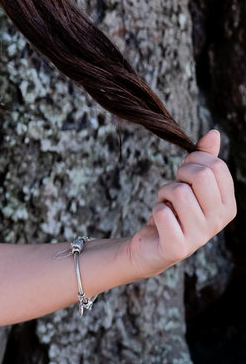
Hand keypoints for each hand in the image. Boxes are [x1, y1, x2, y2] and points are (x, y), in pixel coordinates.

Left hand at [124, 130, 235, 278]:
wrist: (152, 244)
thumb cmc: (174, 209)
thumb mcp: (189, 182)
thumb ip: (203, 158)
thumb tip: (214, 133)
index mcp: (228, 204)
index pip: (216, 166)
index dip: (194, 161)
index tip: (185, 174)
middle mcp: (219, 221)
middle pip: (201, 176)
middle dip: (179, 175)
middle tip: (174, 190)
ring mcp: (201, 236)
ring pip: (179, 192)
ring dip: (164, 193)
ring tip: (167, 205)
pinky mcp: (178, 247)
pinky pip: (163, 212)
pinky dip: (156, 209)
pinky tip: (160, 220)